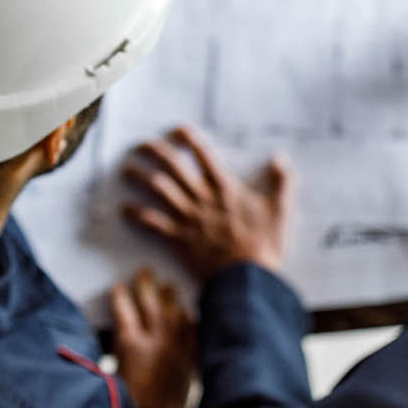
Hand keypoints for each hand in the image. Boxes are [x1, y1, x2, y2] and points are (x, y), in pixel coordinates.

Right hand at [108, 268, 195, 407]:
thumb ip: (116, 350)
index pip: (124, 310)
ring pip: (175, 313)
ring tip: (168, 285)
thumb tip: (117, 334)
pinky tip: (189, 314)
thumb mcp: (113, 373)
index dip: (120, 296)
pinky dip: (191, 321)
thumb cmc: (131, 404)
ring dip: (171, 297)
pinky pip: (193, 332)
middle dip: (146, 285)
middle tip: (144, 272)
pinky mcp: (190, 358)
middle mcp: (156, 340)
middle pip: (151, 304)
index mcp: (132, 344)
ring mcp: (176, 348)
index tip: (119, 287)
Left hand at [122, 126, 293, 279]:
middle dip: (156, 152)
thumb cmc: (264, 245)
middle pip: (174, 168)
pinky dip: (137, 215)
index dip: (190, 139)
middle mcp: (203, 199)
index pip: (204, 156)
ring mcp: (189, 219)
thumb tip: (281, 158)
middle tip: (142, 145)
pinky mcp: (179, 240)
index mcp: (226, 189)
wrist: (247, 278)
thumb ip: (283, 182)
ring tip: (128, 169)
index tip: (177, 129)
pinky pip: (153, 223)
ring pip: (159, 190)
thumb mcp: (280, 210)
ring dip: (140, 177)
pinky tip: (124, 208)